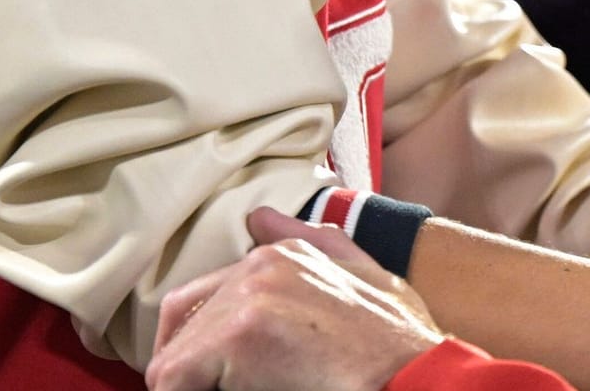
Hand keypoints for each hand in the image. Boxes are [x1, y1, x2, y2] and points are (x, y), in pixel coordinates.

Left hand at [145, 216, 443, 390]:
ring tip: (225, 390)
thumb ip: (318, 244)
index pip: (206, 298)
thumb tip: (259, 217)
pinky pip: (173, 378)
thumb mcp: (369, 279)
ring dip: (191, 381)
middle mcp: (260, 265)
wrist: (416, 375)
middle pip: (180, 320)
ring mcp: (248, 297)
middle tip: (210, 386)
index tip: (219, 376)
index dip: (204, 345)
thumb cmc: (399, 345)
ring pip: (174, 355)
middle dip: (187, 363)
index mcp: (284, 254)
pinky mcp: (239, 337)